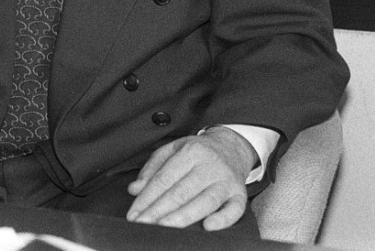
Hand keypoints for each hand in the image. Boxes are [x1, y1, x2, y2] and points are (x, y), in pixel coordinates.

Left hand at [126, 127, 256, 230]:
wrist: (231, 147)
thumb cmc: (198, 152)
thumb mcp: (173, 149)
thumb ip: (152, 168)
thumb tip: (134, 189)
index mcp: (191, 152)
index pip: (164, 178)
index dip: (147, 198)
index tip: (134, 214)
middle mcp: (210, 165)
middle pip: (181, 191)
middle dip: (159, 210)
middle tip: (143, 223)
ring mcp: (226, 180)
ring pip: (205, 201)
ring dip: (183, 216)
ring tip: (165, 227)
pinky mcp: (240, 194)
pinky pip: (235, 210)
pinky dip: (223, 219)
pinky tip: (208, 227)